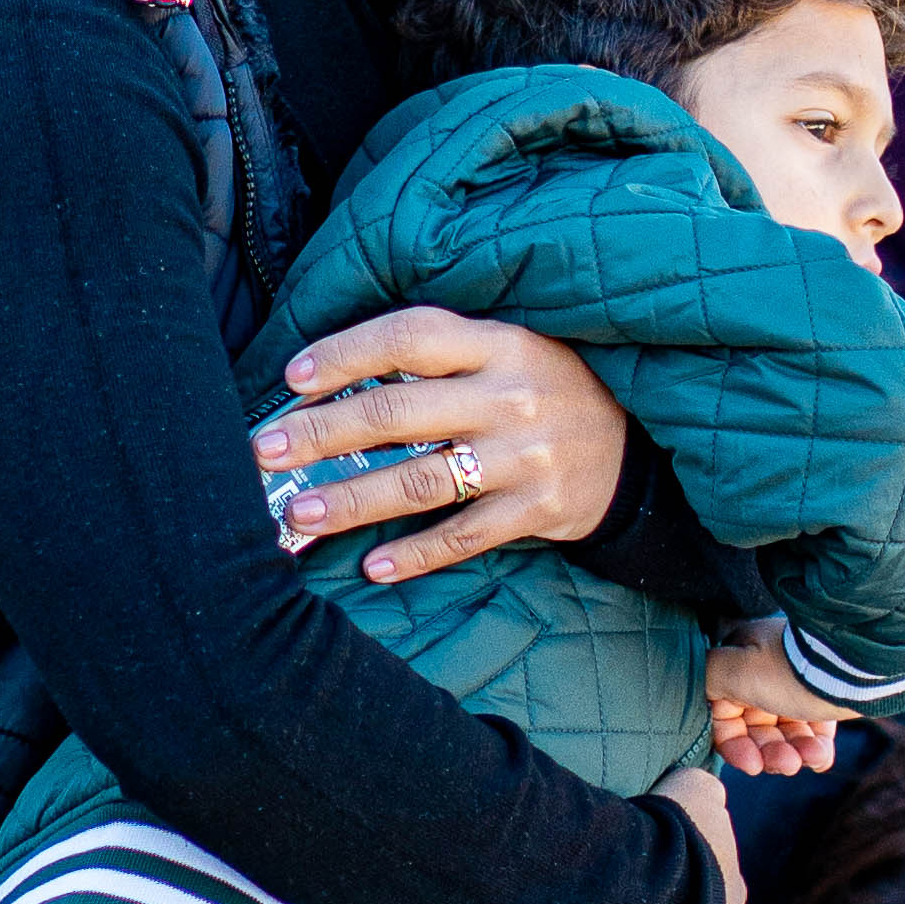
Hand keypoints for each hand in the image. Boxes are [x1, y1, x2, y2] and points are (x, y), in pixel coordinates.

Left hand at [251, 309, 628, 585]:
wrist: (639, 448)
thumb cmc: (553, 387)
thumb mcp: (512, 347)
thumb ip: (442, 352)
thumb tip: (340, 371)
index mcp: (498, 343)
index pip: (408, 337)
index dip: (346, 352)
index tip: (291, 377)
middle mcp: (509, 396)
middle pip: (397, 411)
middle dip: (322, 432)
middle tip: (265, 451)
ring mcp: (524, 457)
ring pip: (422, 480)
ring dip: (354, 500)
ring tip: (300, 512)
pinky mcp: (540, 510)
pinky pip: (466, 536)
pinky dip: (418, 554)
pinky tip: (373, 567)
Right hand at [706, 624, 855, 779]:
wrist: (853, 664)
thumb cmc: (788, 668)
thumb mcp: (733, 671)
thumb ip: (705, 683)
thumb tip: (701, 696)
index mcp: (740, 661)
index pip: (724, 715)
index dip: (733, 745)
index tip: (751, 764)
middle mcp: (766, 672)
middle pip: (756, 728)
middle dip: (770, 753)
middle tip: (786, 765)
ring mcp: (798, 686)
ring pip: (787, 733)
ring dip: (795, 753)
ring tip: (810, 757)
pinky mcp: (826, 697)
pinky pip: (814, 733)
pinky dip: (816, 750)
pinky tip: (821, 758)